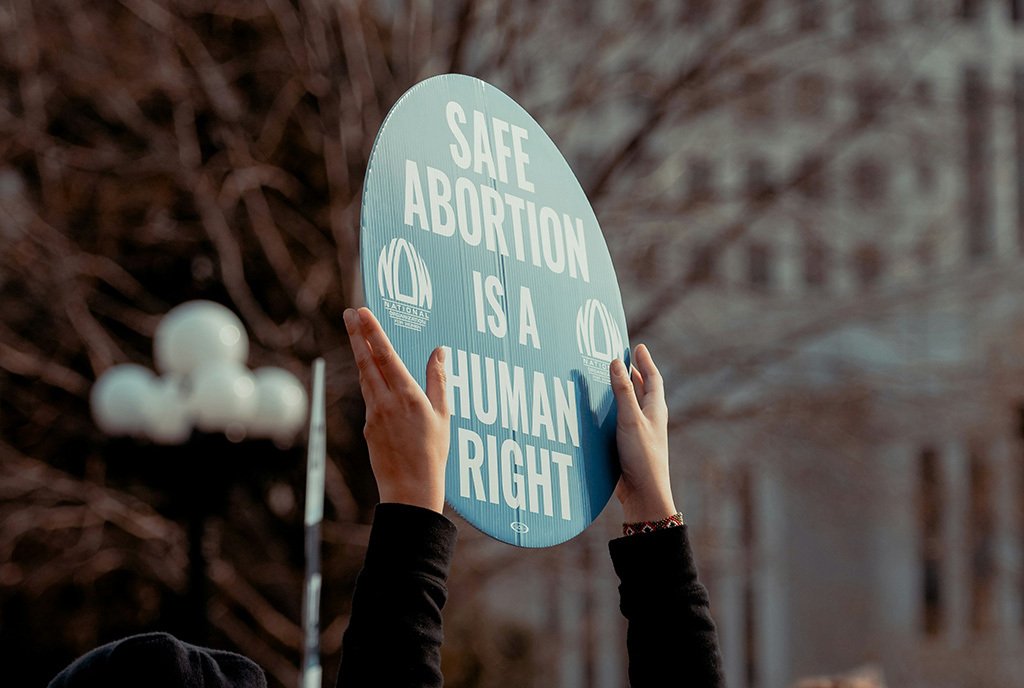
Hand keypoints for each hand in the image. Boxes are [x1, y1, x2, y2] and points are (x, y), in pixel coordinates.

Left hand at [344, 307, 448, 512]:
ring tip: (358, 335)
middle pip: (366, 360)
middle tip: (349, 312)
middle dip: (357, 334)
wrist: (410, 490)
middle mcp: (386, 402)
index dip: (373, 331)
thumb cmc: (433, 454)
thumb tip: (439, 351)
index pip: (385, 355)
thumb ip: (439, 380)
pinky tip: (372, 374)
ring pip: (364, 377)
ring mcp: (374, 415)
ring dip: (360, 354)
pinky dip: (369, 380)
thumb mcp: (443, 414)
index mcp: (407, 396)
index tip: (362, 312)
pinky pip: (369, 397)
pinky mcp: (368, 428)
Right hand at [609, 344, 676, 522]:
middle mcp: (650, 419)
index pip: (653, 379)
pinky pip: (621, 421)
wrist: (644, 494)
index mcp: (655, 410)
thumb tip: (615, 361)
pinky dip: (613, 411)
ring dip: (622, 391)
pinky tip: (600, 412)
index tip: (638, 347)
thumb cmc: (642, 456)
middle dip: (633, 374)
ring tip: (609, 379)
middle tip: (622, 359)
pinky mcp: (629, 446)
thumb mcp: (630, 419)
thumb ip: (622, 391)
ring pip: (632, 406)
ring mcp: (640, 433)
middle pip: (643, 390)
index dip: (645, 362)